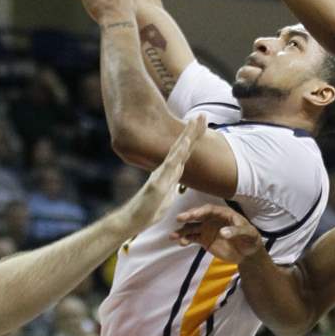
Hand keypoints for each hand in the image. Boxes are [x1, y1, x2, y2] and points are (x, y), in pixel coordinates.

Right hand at [124, 115, 205, 231]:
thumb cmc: (148, 210)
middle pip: (182, 147)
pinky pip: (170, 166)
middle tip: (202, 115)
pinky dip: (178, 153)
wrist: (131, 221)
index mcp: (169, 172)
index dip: (193, 138)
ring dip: (187, 136)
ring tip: (195, 121)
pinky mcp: (157, 184)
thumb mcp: (167, 195)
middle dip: (193, 131)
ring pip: (177, 151)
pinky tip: (185, 143)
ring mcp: (161, 175)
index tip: (201, 124)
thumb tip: (178, 174)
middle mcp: (165, 170)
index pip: (184, 152)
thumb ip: (172, 182)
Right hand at [172, 203, 262, 264]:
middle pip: (198, 216)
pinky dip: (186, 239)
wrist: (248, 253)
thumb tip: (222, 232)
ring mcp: (207, 229)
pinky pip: (193, 238)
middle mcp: (212, 219)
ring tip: (173, 236)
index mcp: (223, 213)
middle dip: (188, 217)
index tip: (192, 215)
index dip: (200, 211)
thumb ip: (236, 232)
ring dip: (183, 231)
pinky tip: (181, 242)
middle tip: (179, 219)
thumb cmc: (250, 239)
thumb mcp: (248, 234)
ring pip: (192, 227)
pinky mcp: (204, 240)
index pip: (209, 210)